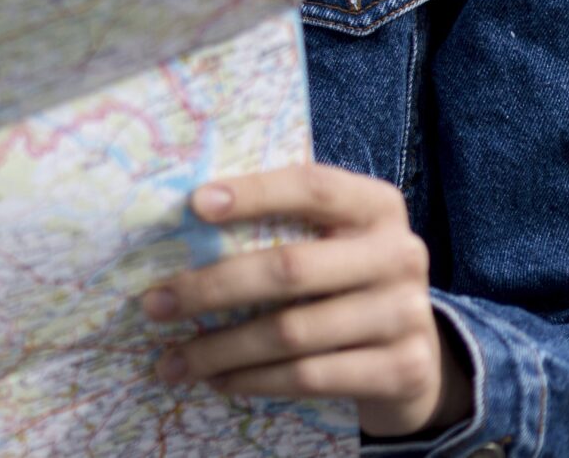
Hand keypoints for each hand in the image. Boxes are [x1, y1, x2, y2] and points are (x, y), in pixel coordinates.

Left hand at [141, 163, 470, 438]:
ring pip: (292, 332)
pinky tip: (219, 380)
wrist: (414, 350)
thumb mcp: (328, 237)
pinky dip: (256, 380)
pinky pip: (312, 376)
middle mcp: (400, 254)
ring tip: (173, 359)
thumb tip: (179, 219)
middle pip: (290, 268)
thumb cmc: (343, 276)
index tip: (194, 204)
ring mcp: (407, 315)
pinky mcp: (405, 370)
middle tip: (154, 305)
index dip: (255, 193)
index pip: (313, 186)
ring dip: (221, 348)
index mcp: (376, 205)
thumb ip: (279, 221)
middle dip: (211, 288)